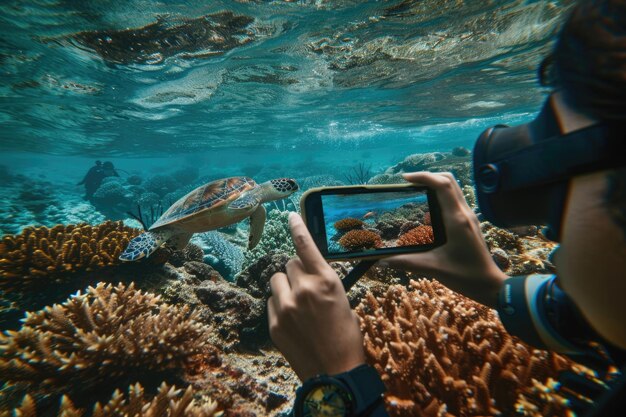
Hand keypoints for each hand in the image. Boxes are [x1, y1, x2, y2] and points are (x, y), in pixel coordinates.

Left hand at [267, 212, 365, 380]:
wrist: (335, 372)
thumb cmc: (347, 337)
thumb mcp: (343, 301)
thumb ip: (323, 283)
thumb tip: (309, 273)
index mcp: (326, 281)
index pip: (306, 245)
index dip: (297, 227)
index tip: (288, 215)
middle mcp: (304, 289)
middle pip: (289, 264)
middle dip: (297, 272)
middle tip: (308, 290)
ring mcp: (286, 306)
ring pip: (276, 280)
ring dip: (285, 287)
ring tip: (298, 305)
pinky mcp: (274, 323)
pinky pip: (271, 302)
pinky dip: (279, 306)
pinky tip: (293, 321)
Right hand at [379, 172, 507, 307]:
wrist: (490, 285)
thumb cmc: (466, 276)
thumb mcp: (433, 268)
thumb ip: (406, 262)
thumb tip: (382, 261)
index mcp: (456, 220)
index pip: (442, 185)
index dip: (424, 176)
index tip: (405, 178)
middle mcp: (464, 213)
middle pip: (449, 180)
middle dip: (428, 176)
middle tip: (409, 183)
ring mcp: (469, 217)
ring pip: (453, 188)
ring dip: (435, 184)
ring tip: (416, 192)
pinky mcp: (469, 223)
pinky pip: (454, 200)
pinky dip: (440, 196)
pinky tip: (427, 210)